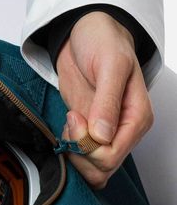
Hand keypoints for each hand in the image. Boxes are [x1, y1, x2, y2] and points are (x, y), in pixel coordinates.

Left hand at [55, 11, 153, 188]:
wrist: (85, 36)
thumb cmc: (103, 43)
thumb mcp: (110, 65)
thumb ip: (106, 101)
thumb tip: (103, 135)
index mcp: (137, 118)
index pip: (112, 155)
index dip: (88, 146)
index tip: (77, 118)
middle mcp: (124, 130)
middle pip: (101, 168)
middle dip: (79, 151)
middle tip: (72, 121)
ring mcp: (106, 134)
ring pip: (91, 168)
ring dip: (73, 153)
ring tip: (70, 123)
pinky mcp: (89, 133)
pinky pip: (80, 157)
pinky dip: (69, 148)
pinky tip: (67, 127)